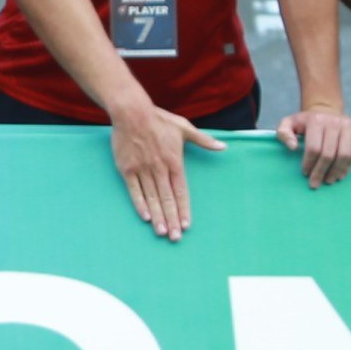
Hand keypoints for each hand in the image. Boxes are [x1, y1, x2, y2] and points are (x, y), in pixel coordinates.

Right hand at [107, 100, 223, 241]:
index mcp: (174, 162)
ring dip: (157, 216)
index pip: (181, 191)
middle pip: (167, 199)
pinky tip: (145, 217)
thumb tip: (223, 147)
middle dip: (172, 219)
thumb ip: (204, 140)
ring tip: (162, 232)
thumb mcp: (184, 128)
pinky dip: (140, 204)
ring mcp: (142, 169)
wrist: (132, 112)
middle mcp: (159, 169)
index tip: (186, 225)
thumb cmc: (159, 120)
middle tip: (175, 237)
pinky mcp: (127, 169)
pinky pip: (134, 190)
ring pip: (151, 197)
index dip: (184, 209)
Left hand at [279, 105, 350, 188]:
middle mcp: (334, 122)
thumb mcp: (289, 123)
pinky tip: (340, 174)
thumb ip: (284, 133)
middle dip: (321, 171)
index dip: (309, 163)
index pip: (314, 148)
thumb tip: (292, 147)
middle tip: (315, 184)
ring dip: (336, 171)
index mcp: (316, 120)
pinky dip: (348, 166)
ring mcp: (348, 125)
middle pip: (329, 154)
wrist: (326, 109)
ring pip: (344, 155)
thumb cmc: (305, 121)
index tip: (305, 173)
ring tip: (328, 180)